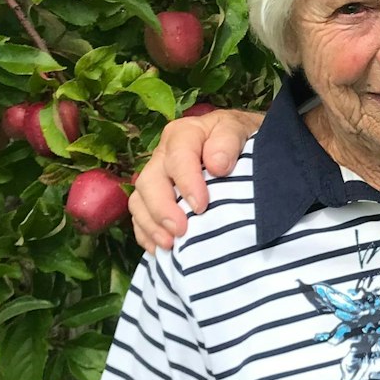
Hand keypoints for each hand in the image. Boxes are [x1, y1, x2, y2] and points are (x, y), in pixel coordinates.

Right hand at [129, 109, 263, 250]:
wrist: (240, 143)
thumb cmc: (239, 138)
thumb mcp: (239, 130)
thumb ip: (228, 141)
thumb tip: (217, 165)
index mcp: (183, 135)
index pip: (178, 157)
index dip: (187, 183)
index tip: (201, 206)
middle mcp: (163, 156)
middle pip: (150, 182)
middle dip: (162, 209)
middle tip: (181, 231)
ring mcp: (156, 178)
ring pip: (139, 201)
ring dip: (151, 225)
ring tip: (170, 244)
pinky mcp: (153, 198)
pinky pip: (140, 218)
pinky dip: (147, 235)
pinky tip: (162, 250)